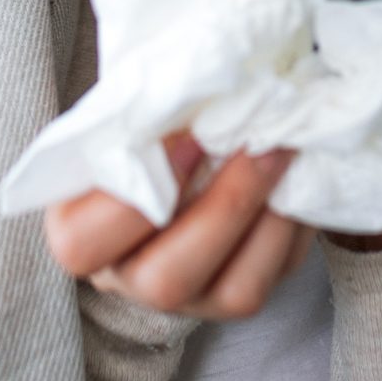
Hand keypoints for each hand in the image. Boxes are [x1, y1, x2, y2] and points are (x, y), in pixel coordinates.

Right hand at [43, 132, 315, 318]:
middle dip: (222, 208)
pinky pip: (278, 275)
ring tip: (286, 152)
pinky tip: (300, 174)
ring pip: (235, 292)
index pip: (84, 245)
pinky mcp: (244, 293)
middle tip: (258, 143)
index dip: (133, 205)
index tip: (187, 140)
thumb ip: (141, 113)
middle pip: (167, 280)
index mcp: (81, 233)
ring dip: (269, 217)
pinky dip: (294, 224)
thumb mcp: (126, 117)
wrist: (182, 147)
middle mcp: (131, 278)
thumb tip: (193, 84)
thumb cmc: (145, 126)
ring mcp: (193, 296)